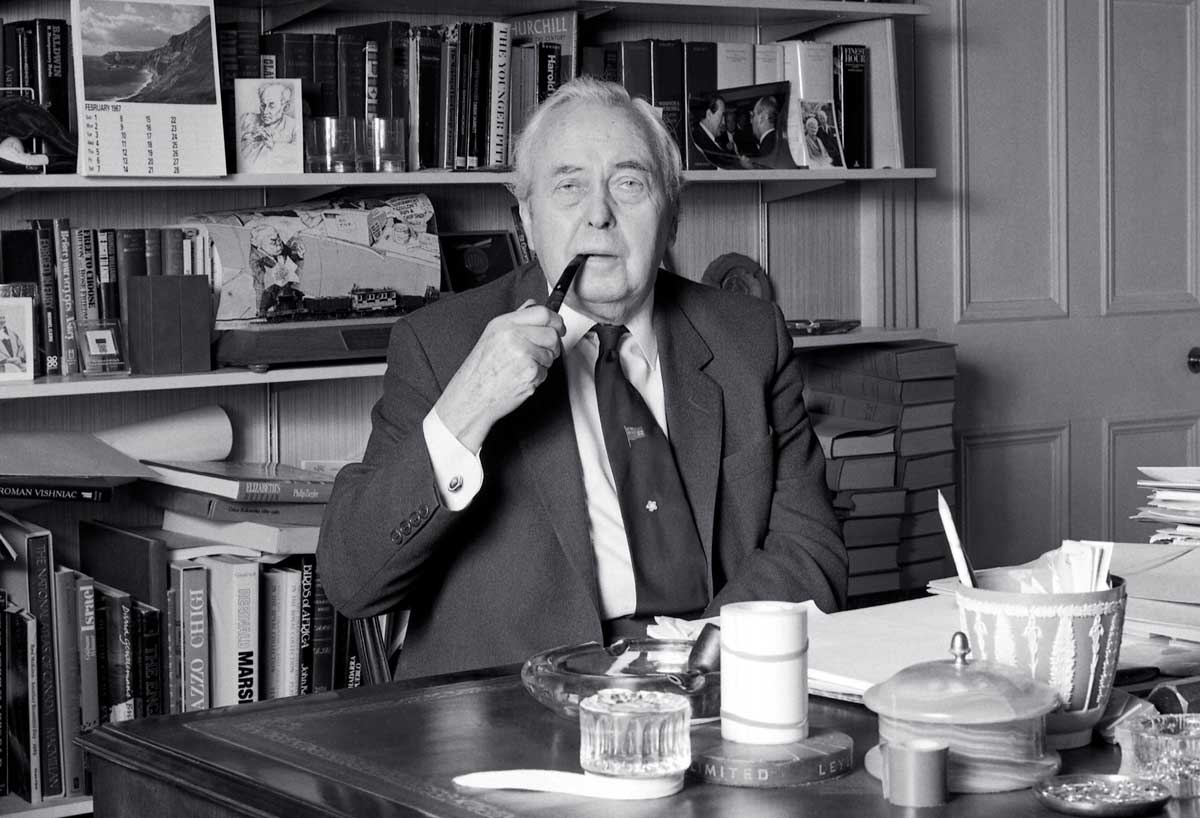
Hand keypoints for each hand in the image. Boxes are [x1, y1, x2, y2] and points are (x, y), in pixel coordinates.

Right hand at [435, 301, 564, 452]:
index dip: (556, 321)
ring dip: (543, 362)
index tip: (559, 327)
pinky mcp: (531, 373)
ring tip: (522, 367)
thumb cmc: (481, 369)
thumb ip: (516, 319)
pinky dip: (537, 377)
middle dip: (552, 345)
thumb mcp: (492, 335)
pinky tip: (520, 377)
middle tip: (540, 353)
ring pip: (551, 354)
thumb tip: (533, 306)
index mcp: (505, 324)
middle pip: (552, 334)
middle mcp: (514, 337)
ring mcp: (524, 355)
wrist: (472, 395)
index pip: (543, 313)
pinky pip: (546, 372)